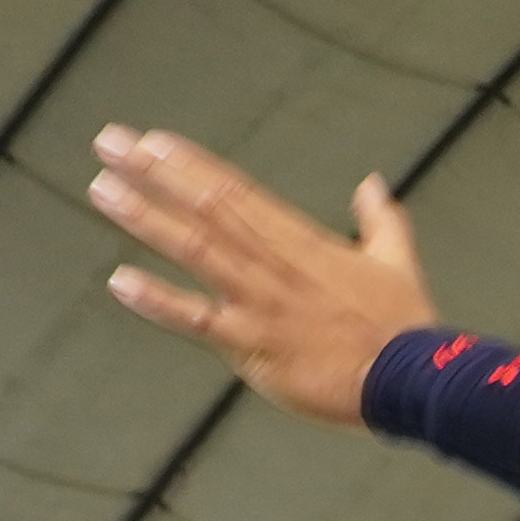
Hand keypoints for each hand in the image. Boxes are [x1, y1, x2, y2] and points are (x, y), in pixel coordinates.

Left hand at [95, 131, 438, 425]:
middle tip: (108, 142)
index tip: (151, 140)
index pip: (236, 190)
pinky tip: (120, 281)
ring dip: (146, 218)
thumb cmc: (405, 327)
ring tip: (102, 189)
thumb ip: (381, 219)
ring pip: (196, 249)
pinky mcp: (254, 346)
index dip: (190, 163)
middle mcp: (274, 264)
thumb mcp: (397, 261)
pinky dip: (158, 301)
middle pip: (207, 207)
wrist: (416, 380)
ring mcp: (261, 303)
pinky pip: (197, 320)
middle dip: (154, 173)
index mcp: (303, 241)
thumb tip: (373, 183)